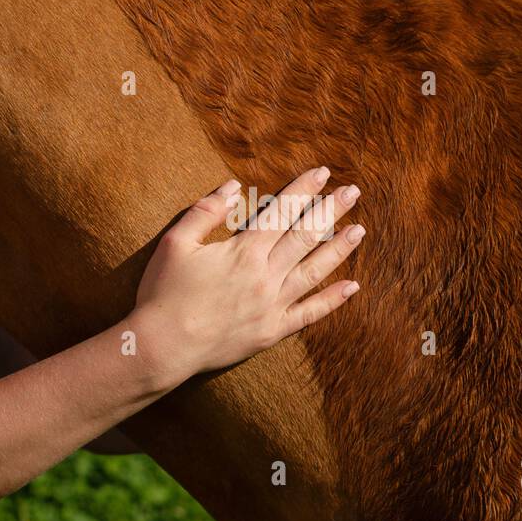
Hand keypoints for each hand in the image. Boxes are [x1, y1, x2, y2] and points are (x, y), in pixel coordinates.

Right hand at [128, 166, 363, 383]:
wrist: (162, 347)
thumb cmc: (164, 293)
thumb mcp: (175, 243)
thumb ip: (206, 212)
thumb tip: (233, 187)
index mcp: (244, 251)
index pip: (282, 212)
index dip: (303, 190)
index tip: (323, 173)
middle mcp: (265, 275)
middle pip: (305, 236)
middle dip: (330, 210)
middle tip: (353, 192)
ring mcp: (272, 305)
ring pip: (314, 271)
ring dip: (339, 249)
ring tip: (359, 231)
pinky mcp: (272, 332)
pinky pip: (309, 314)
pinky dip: (332, 300)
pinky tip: (351, 287)